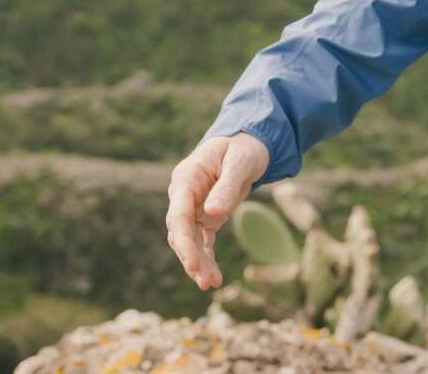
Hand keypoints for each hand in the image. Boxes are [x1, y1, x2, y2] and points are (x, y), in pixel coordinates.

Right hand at [164, 132, 270, 290]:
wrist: (249, 143)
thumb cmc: (245, 148)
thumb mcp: (241, 163)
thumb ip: (227, 187)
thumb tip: (212, 214)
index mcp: (186, 178)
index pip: (178, 214)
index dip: (183, 241)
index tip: (191, 263)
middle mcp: (184, 195)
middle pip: (181, 231)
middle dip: (191, 257)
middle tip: (205, 281)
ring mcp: (193, 206)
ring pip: (189, 239)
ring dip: (198, 262)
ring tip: (211, 284)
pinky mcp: (205, 215)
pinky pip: (202, 239)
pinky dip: (206, 257)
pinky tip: (213, 277)